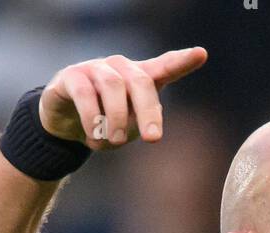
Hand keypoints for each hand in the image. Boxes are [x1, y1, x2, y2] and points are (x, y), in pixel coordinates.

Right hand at [39, 47, 207, 149]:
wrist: (67, 125)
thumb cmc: (107, 124)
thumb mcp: (130, 128)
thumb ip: (142, 125)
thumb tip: (148, 128)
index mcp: (140, 79)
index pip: (165, 67)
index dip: (183, 61)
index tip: (201, 53)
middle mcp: (120, 68)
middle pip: (141, 82)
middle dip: (149, 113)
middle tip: (152, 139)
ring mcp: (96, 68)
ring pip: (113, 87)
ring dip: (116, 119)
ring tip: (114, 142)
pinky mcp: (72, 76)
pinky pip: (85, 94)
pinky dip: (92, 119)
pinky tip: (94, 136)